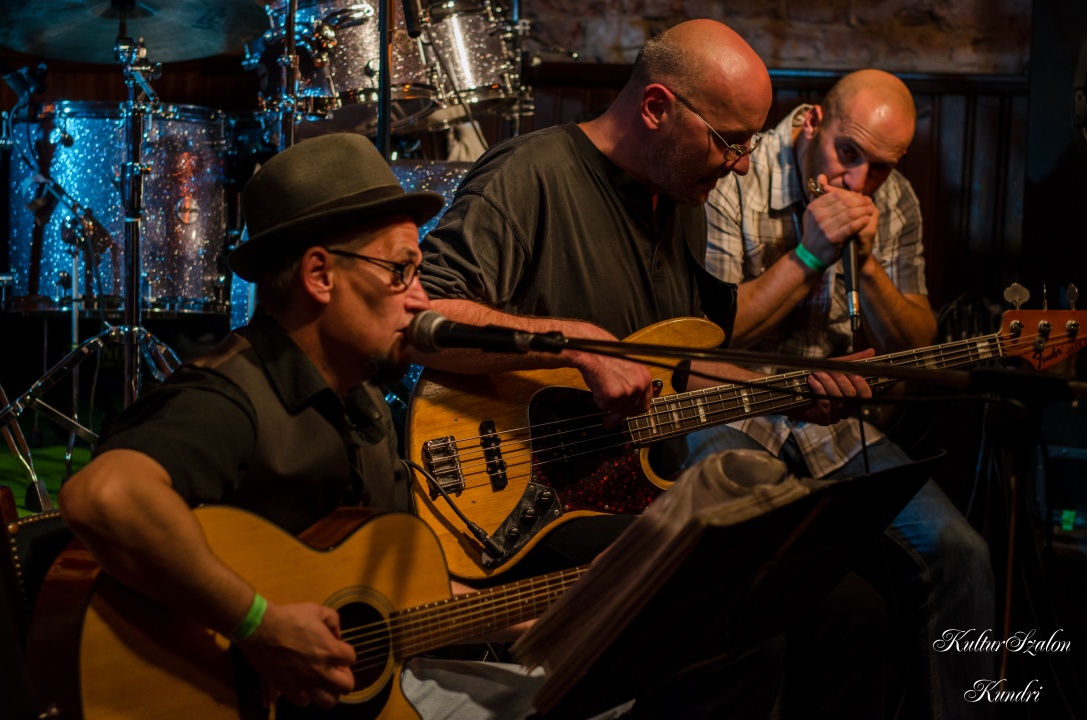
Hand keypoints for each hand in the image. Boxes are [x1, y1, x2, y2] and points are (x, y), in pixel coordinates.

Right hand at [236, 601, 355, 708]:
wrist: (261, 628)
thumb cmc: (290, 617)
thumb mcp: (318, 610)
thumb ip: (333, 621)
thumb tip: (336, 635)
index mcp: (331, 650)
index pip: (352, 658)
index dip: (346, 653)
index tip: (337, 649)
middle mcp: (322, 671)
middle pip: (347, 686)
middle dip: (345, 677)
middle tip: (335, 669)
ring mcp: (305, 682)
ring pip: (328, 701)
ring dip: (330, 692)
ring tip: (323, 682)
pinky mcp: (288, 689)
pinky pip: (303, 702)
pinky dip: (306, 696)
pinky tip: (304, 685)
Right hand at [565, 322, 652, 427]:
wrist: (591, 351)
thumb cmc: (605, 355)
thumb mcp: (627, 368)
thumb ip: (632, 382)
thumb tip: (630, 396)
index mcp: (644, 377)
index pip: (645, 402)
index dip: (635, 410)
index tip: (628, 413)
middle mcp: (639, 385)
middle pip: (633, 410)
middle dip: (622, 415)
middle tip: (612, 420)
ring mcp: (627, 392)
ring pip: (618, 410)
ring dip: (608, 405)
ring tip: (600, 395)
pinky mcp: (613, 396)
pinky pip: (605, 407)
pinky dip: (599, 400)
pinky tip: (597, 389)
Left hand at [790, 349, 873, 425]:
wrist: (792, 390)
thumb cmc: (815, 378)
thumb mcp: (834, 366)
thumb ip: (852, 361)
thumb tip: (871, 351)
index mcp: (852, 399)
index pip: (866, 395)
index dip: (862, 384)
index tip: (854, 373)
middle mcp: (845, 410)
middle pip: (851, 395)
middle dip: (839, 379)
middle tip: (826, 370)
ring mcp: (834, 416)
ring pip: (837, 399)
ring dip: (826, 382)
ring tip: (816, 373)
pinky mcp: (822, 419)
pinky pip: (825, 404)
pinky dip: (819, 389)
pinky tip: (812, 381)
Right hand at [802, 174, 877, 266]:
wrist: (810, 256)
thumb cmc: (815, 233)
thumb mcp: (812, 213)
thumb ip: (818, 195)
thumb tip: (822, 176)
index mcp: (814, 207)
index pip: (837, 195)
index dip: (852, 194)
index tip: (860, 197)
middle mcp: (818, 216)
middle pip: (846, 202)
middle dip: (860, 201)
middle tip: (869, 202)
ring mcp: (825, 227)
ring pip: (850, 213)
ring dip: (864, 210)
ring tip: (870, 209)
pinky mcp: (833, 238)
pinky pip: (852, 226)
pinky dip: (861, 221)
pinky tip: (867, 219)